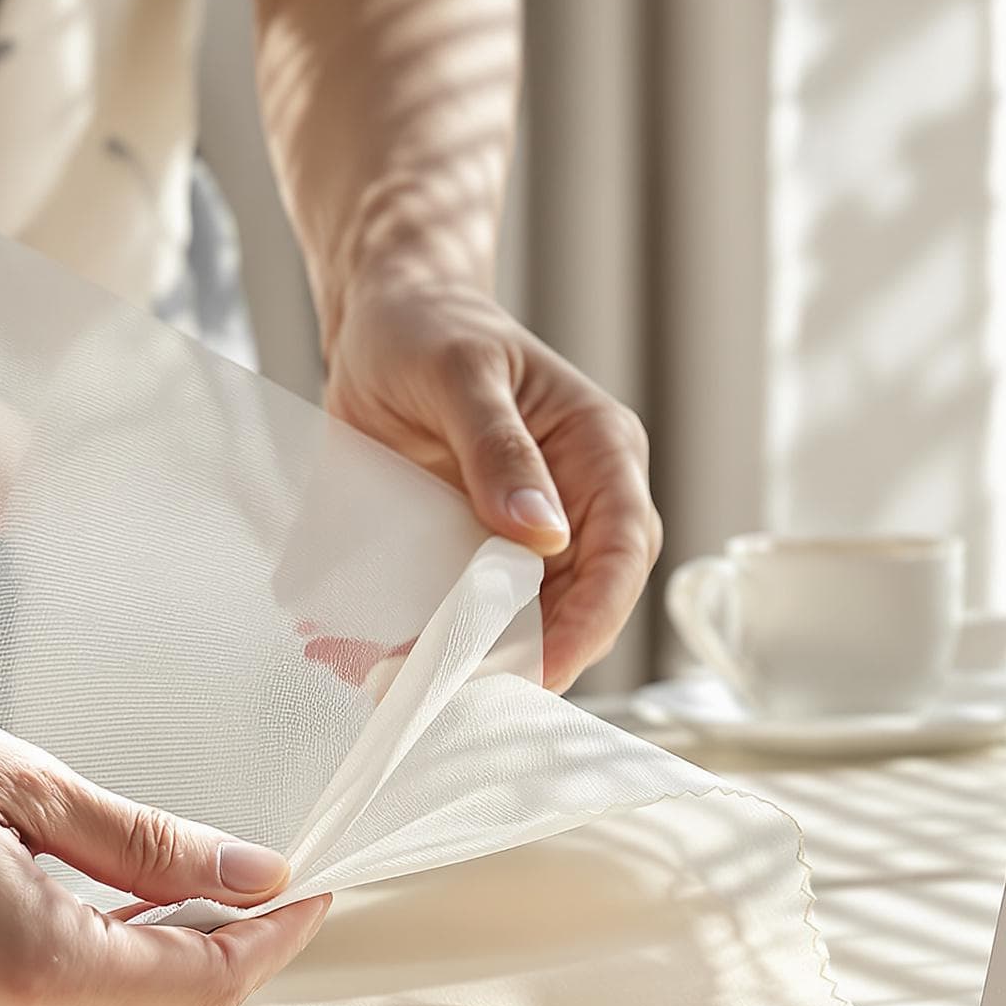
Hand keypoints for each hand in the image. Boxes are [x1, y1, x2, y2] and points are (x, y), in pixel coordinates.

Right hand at [0, 678, 330, 1005]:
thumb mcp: (8, 776)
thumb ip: (141, 841)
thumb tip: (251, 873)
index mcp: (28, 970)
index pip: (202, 988)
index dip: (271, 939)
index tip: (310, 887)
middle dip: (223, 960)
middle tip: (253, 881)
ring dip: (154, 975)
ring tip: (172, 887)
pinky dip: (87, 985)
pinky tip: (90, 910)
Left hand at [320, 274, 661, 689]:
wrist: (381, 319)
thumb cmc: (428, 328)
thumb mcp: (459, 374)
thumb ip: (498, 449)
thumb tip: (541, 535)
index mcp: (600, 451)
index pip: (623, 549)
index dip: (591, 618)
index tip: (541, 666)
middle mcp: (580, 501)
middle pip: (583, 604)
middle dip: (526, 654)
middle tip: (449, 685)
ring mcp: (532, 534)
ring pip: (529, 623)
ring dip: (474, 659)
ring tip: (402, 678)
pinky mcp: (483, 552)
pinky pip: (474, 613)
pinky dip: (435, 641)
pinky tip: (384, 655)